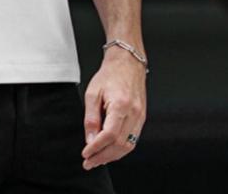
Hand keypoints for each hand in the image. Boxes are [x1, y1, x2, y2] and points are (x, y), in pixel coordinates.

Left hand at [81, 46, 146, 169]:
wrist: (127, 63)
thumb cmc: (110, 75)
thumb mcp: (92, 93)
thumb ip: (91, 117)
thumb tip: (90, 139)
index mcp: (121, 105)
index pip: (109, 134)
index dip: (97, 147)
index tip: (86, 153)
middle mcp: (134, 113)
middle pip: (119, 144)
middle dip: (103, 156)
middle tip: (89, 162)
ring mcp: (140, 117)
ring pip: (128, 145)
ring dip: (112, 156)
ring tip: (97, 160)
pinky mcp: (141, 119)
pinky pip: (132, 140)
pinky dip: (120, 149)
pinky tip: (109, 151)